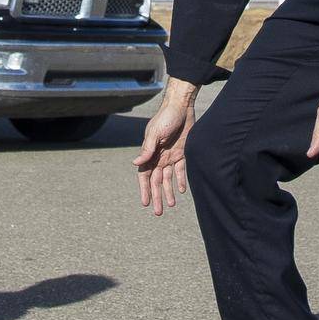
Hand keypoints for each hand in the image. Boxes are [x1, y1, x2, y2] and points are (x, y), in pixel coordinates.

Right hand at [133, 87, 196, 214]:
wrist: (181, 106)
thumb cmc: (165, 118)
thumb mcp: (155, 133)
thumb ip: (147, 149)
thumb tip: (135, 164)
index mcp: (149, 153)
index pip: (145, 176)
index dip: (144, 190)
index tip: (145, 203)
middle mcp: (159, 157)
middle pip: (156, 181)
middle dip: (157, 196)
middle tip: (159, 212)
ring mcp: (170, 156)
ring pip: (168, 179)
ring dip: (168, 191)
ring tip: (171, 205)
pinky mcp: (182, 153)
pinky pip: (181, 170)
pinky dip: (181, 180)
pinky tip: (182, 190)